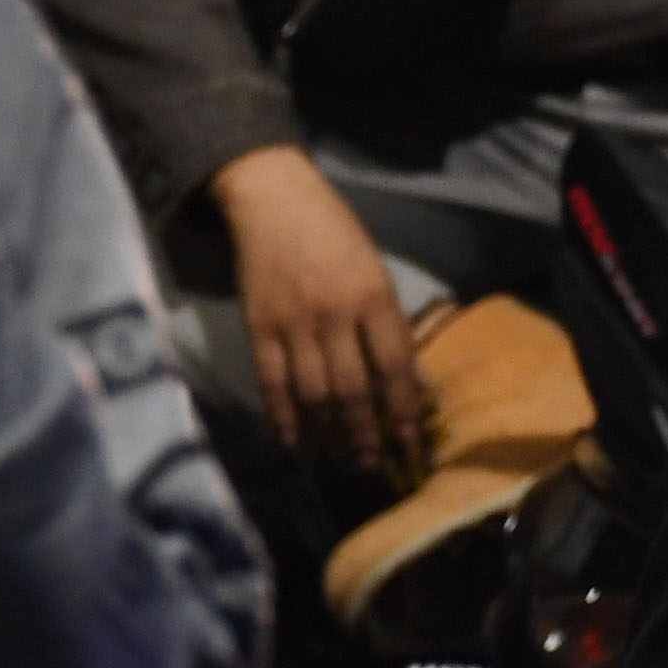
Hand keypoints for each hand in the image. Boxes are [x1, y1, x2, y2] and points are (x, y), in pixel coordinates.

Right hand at [210, 145, 425, 478]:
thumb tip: (399, 379)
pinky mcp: (258, 330)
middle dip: (365, 434)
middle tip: (374, 465)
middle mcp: (336, 314)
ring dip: (329, 435)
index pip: (394, 364)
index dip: (402, 407)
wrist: (274, 202)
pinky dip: (285, 419)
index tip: (409, 440)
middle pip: (352, 389)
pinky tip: (297, 443)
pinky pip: (273, 385)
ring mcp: (293, 324)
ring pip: (313, 395)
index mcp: (375, 295)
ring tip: (342, 461)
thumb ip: (384, 320)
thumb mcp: (375, 269)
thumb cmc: (336, 234)